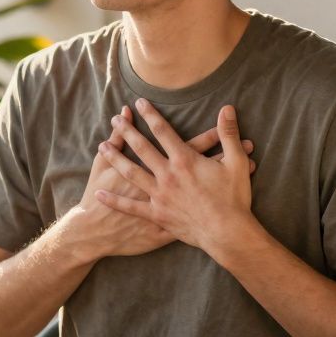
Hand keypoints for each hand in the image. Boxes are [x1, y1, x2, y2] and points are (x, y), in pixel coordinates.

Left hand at [95, 99, 256, 258]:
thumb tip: (227, 108)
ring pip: (131, 173)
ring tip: (101, 146)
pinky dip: (114, 201)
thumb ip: (229, 134)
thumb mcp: (236, 162)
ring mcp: (159, 195)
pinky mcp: (156, 214)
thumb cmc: (234, 198)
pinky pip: (130, 207)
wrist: (228, 233)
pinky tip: (99, 193)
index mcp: (184, 160)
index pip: (163, 131)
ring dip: (115, 158)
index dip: (150, 115)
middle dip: (127, 132)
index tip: (139, 103)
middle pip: (142, 148)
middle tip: (114, 120)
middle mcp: (167, 175)